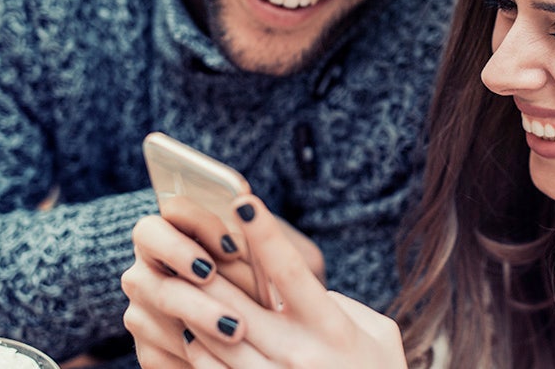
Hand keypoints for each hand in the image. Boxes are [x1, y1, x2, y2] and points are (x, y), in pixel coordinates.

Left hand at [123, 195, 405, 367]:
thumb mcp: (377, 335)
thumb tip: (299, 287)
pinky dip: (196, 350)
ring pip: (214, 339)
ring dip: (193, 309)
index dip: (265, 234)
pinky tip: (192, 335)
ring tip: (178, 284)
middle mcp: (300, 355)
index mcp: (333, 328)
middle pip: (237, 303)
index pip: (292, 271)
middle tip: (184, 239)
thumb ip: (340, 304)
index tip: (242, 201)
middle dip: (205, 269)